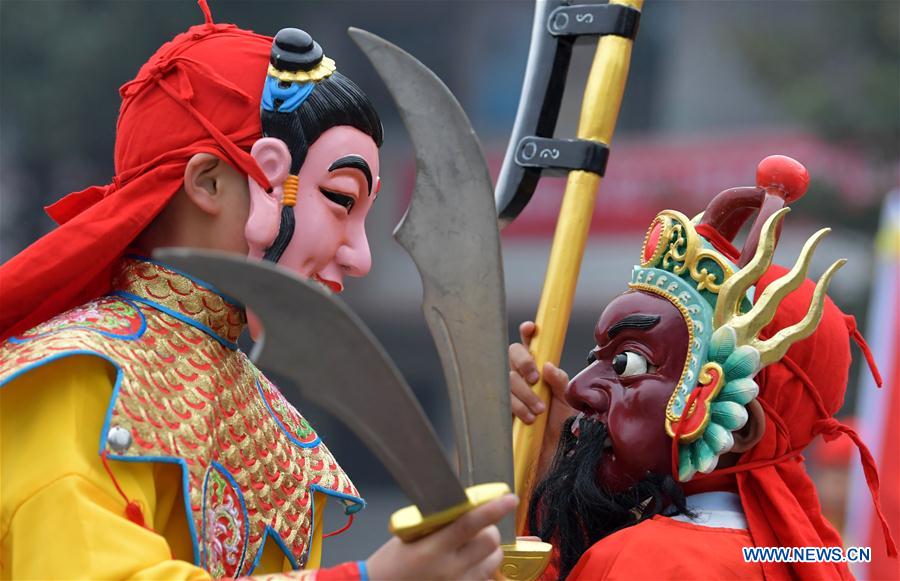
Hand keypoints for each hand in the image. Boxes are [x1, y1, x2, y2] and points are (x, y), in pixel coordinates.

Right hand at [365, 494, 517, 580]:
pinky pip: (485, 578)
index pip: (470, 523)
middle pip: (490, 542)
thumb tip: (470, 506)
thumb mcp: (413, 536)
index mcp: (432, 549)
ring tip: (469, 549)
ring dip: (488, 551)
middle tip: (478, 527)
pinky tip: (465, 566)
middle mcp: (450, 570)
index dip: (493, 509)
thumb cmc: (392, 563)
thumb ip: (442, 523)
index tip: (509, 498)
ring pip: (493, 561)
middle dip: (489, 530)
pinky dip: (481, 568)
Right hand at [508, 321, 571, 424]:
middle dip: (523, 362)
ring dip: (525, 393)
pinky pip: (502, 399)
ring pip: (508, 377)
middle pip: (513, 353)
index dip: (528, 332)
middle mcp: (524, 375)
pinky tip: (528, 418)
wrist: (553, 453)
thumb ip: (560, 382)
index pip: (531, 342)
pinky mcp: (502, 406)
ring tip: (539, 410)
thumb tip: (549, 366)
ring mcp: (511, 390)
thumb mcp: (567, 401)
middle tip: (535, 378)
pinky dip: (518, 407)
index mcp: (540, 367)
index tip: (531, 329)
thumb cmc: (561, 424)